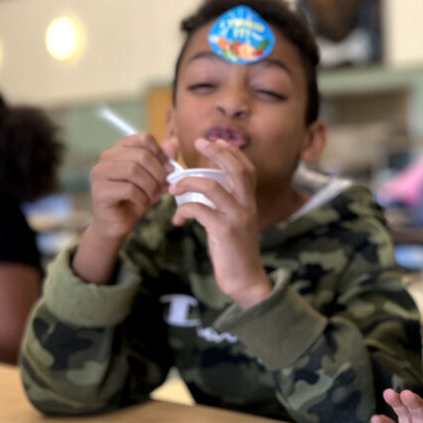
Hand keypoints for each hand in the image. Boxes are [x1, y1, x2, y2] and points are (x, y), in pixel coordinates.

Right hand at [75, 134, 172, 283]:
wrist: (118, 223)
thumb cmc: (137, 198)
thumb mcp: (156, 178)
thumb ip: (165, 161)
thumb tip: (174, 143)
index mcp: (121, 148)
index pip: (145, 139)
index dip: (161, 155)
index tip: (167, 170)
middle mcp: (107, 156)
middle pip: (141, 155)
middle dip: (158, 173)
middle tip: (162, 186)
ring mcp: (100, 172)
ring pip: (133, 170)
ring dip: (150, 186)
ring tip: (151, 195)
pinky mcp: (99, 190)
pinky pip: (128, 189)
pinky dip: (141, 197)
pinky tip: (141, 202)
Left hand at [170, 138, 271, 307]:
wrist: (245, 279)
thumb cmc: (234, 251)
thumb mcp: (232, 222)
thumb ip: (223, 204)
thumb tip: (200, 188)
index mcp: (249, 202)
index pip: (246, 168)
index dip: (231, 152)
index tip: (213, 142)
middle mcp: (247, 206)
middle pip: (236, 169)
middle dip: (217, 152)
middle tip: (197, 144)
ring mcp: (237, 218)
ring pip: (213, 186)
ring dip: (189, 182)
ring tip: (173, 187)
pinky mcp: (224, 231)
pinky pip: (200, 210)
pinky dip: (184, 209)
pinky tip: (178, 219)